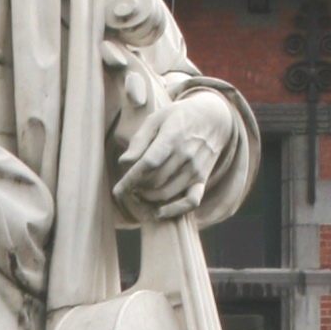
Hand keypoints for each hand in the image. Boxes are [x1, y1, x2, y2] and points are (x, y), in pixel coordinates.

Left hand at [113, 87, 236, 223]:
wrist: (213, 118)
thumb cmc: (178, 117)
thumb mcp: (156, 119)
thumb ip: (139, 140)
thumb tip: (124, 162)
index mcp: (172, 137)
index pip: (148, 163)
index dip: (130, 179)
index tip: (117, 191)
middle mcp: (185, 155)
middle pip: (154, 181)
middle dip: (137, 187)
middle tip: (130, 185)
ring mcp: (195, 169)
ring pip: (166, 193)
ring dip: (149, 198)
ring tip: (140, 192)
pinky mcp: (202, 179)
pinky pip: (191, 202)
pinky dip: (175, 210)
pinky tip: (159, 212)